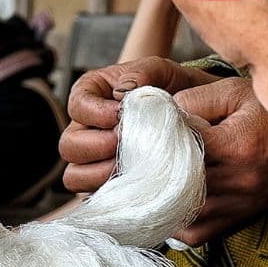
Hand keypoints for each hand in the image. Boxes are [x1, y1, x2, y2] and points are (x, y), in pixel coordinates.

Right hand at [62, 57, 212, 191]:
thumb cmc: (175, 89)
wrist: (198, 117)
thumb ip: (143, 72)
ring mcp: (93, 160)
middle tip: (127, 142)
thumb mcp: (162, 71)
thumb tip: (121, 93)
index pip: (76, 105)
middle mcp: (85, 129)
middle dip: (98, 146)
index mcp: (91, 95)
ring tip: (132, 164)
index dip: (96, 113)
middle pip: (69, 145)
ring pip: (74, 175)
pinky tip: (135, 181)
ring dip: (101, 173)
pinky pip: (93, 196)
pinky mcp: (105, 183)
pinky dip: (111, 192)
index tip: (122, 115)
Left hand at [64, 62, 267, 243]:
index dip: (149, 137)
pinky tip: (162, 203)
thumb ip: (195, 99)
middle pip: (170, 184)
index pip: (177, 146)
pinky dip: (173, 221)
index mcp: (235, 147)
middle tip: (120, 159)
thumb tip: (157, 113)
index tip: (127, 129)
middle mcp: (235, 183)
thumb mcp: (236, 91)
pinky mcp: (235, 221)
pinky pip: (193, 233)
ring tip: (135, 182)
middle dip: (143, 171)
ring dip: (153, 200)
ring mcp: (235, 207)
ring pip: (177, 214)